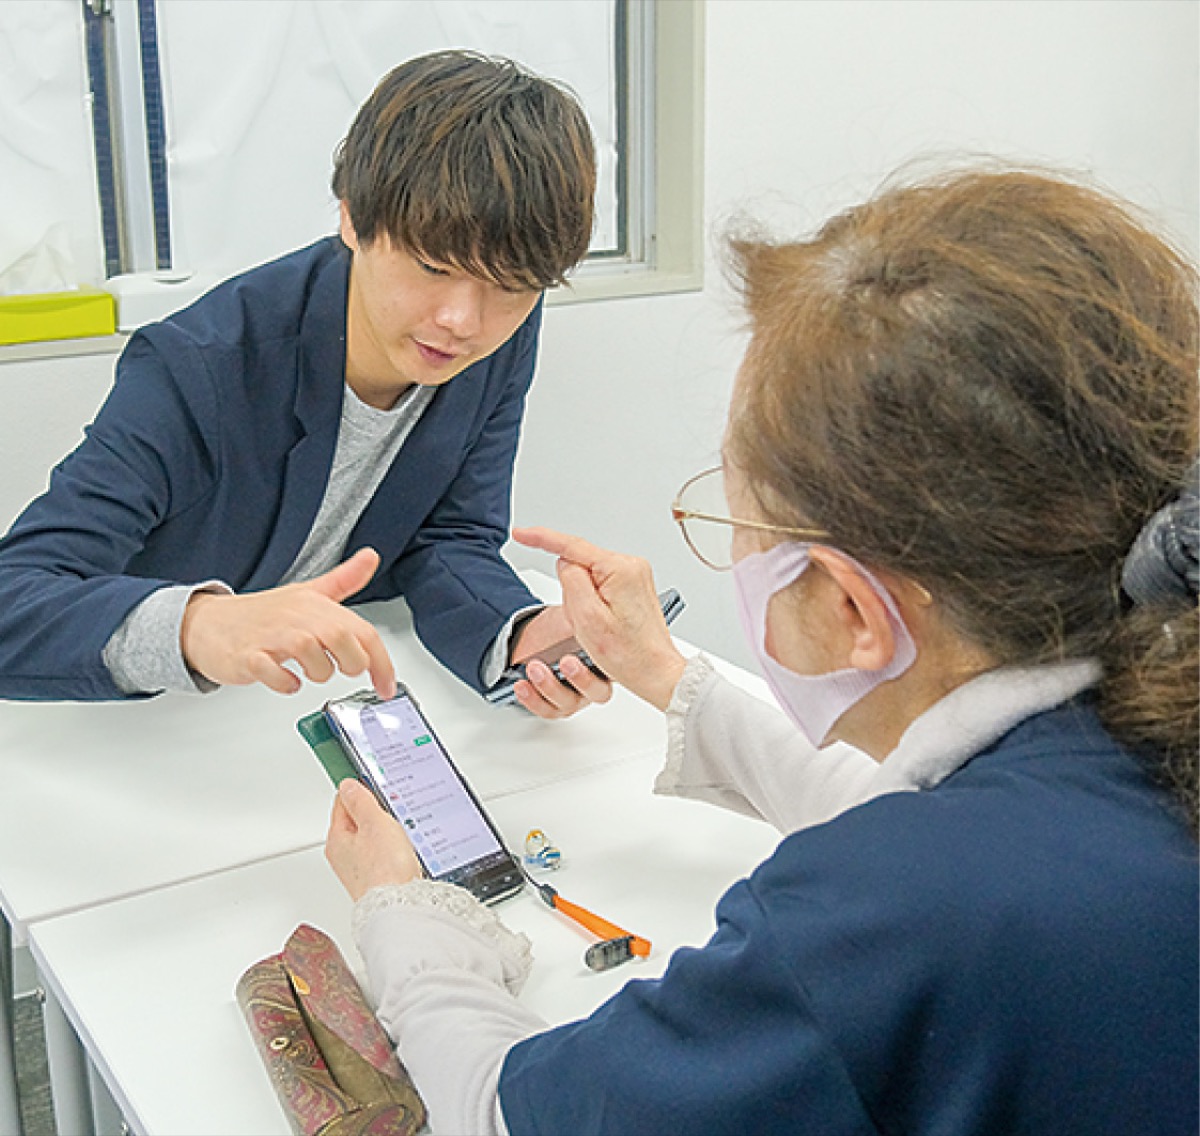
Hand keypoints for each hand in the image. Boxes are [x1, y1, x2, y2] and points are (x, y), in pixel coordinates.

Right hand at [180, 547, 395, 697]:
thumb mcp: (309, 593)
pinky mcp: (247, 656)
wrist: (208, 624)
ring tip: (309, 672)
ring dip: (319, 672)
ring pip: (309, 653)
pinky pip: (271, 671)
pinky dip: (284, 682)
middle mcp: (296, 617)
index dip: (381, 662)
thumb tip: (371, 557)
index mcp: (315, 604)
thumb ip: (344, 580)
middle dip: (352, 662)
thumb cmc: (263, 614)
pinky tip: (286, 680)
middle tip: (343, 670)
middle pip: (340, 636)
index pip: (362, 631)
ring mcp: (270, 636)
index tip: (387, 685)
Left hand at [325, 779, 422, 901]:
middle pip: (357, 822)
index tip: (371, 782)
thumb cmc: (384, 869)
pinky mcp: (377, 880)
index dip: (359, 789)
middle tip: (391, 809)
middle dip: (375, 813)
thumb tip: (348, 785)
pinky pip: (384, 856)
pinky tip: (405, 852)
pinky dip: (394, 851)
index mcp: (336, 838)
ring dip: (386, 833)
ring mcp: (360, 869)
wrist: (400, 905)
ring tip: (401, 833)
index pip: (342, 802)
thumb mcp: (374, 822)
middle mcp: (343, 856)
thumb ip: (361, 800)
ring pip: (372, 840)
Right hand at [512, 527, 687, 711]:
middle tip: (587, 622)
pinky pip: (599, 587)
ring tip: (600, 626)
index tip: (521, 533)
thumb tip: (565, 561)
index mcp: (621, 570)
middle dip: (573, 593)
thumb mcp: (588, 619)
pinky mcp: (633, 586)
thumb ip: (571, 581)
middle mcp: (631, 566)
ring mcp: (634, 576)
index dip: (541, 538)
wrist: (655, 671)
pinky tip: (606, 623)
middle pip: (580, 566)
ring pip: (588, 578)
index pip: (572, 546)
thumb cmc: (629, 654)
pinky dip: (594, 604)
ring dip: (584, 602)